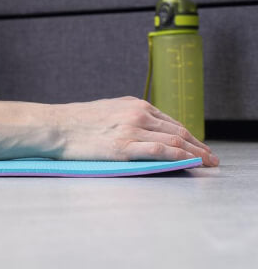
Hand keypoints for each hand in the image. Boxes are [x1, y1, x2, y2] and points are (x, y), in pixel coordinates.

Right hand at [55, 96, 219, 166]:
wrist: (54, 126)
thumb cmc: (76, 121)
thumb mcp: (107, 110)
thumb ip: (128, 116)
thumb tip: (144, 126)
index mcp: (135, 105)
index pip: (171, 122)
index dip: (190, 136)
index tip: (199, 146)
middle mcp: (138, 114)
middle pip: (179, 131)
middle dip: (199, 146)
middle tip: (212, 158)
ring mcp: (133, 130)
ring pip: (175, 141)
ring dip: (196, 153)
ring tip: (208, 163)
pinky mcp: (125, 147)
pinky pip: (161, 151)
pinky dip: (181, 157)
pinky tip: (191, 163)